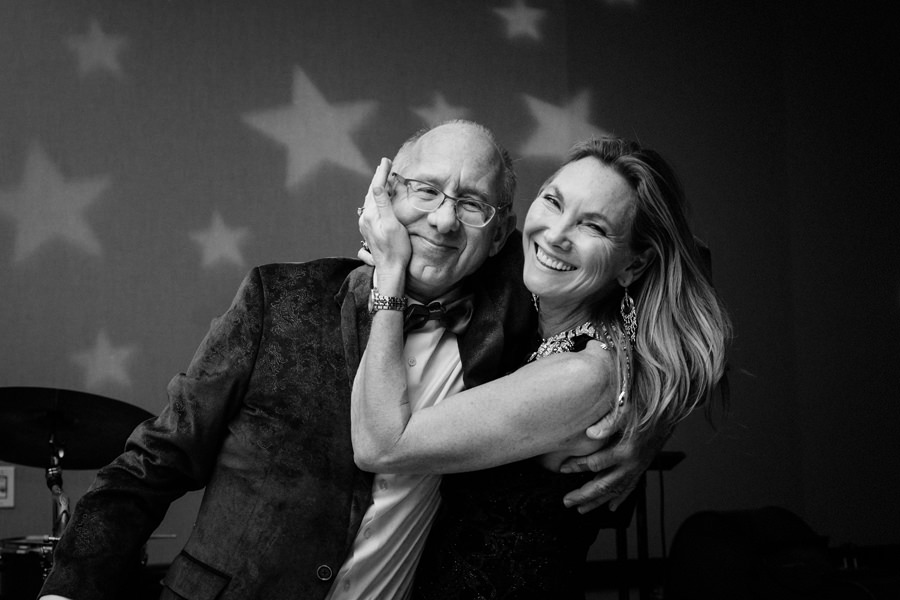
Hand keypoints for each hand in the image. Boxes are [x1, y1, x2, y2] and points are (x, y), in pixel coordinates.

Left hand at [358, 158, 410, 289]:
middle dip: (378, 178)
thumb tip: (375, 185)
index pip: (376, 188)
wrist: (390, 270)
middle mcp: (365, 218)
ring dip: (376, 188)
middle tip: (384, 164)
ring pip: (370, 200)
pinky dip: (376, 199)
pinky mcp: (369, 230)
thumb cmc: (396, 249)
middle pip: (371, 193)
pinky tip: (379, 199)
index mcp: (371, 215)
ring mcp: (365, 225)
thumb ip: (383, 204)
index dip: (381, 174)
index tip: (386, 161)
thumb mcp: (393, 225)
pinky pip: (371, 208)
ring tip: (382, 178)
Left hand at [559, 404, 669, 512]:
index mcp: (624, 451)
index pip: (595, 463)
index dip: (577, 466)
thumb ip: (609, 422)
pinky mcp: (641, 470)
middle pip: (603, 485)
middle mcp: (631, 465)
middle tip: (568, 502)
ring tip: (582, 509)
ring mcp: (636, 470)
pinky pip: (629, 488)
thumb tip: (591, 433)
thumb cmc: (645, 412)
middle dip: (584, 495)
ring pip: (615, 491)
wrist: (668, 417)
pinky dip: (620, 498)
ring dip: (598, 502)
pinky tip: (611, 507)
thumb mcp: (626, 412)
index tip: (562, 469)